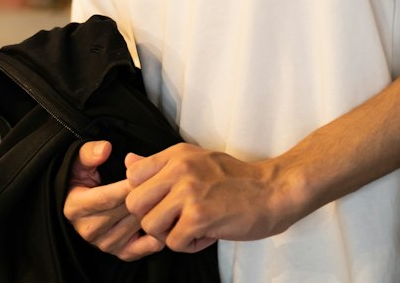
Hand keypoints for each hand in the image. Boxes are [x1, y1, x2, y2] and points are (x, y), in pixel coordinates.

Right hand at [63, 139, 164, 261]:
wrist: (79, 203)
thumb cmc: (82, 179)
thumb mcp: (78, 161)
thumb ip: (89, 153)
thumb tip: (105, 149)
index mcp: (75, 208)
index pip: (106, 197)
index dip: (126, 186)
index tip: (144, 174)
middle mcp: (88, 230)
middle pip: (123, 212)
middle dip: (143, 196)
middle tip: (162, 182)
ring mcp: (105, 244)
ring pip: (135, 227)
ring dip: (151, 212)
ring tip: (166, 196)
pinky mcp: (120, 253)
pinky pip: (143, 248)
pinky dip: (156, 235)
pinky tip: (164, 218)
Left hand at [125, 143, 301, 252]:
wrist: (272, 191)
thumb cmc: (235, 179)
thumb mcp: (195, 160)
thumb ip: (160, 164)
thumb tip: (128, 162)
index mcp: (176, 154)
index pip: (132, 175)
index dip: (143, 196)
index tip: (162, 203)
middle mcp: (178, 169)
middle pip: (134, 202)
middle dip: (151, 218)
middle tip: (174, 220)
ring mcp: (188, 192)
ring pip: (151, 225)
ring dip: (169, 234)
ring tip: (191, 228)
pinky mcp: (200, 216)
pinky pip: (174, 242)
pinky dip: (189, 245)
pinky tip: (206, 234)